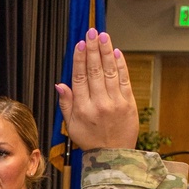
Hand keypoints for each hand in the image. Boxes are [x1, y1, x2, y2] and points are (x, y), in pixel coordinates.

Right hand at [55, 29, 138, 150]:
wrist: (113, 156)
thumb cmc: (90, 140)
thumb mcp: (71, 125)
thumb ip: (66, 103)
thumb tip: (60, 84)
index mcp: (83, 109)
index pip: (80, 78)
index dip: (79, 60)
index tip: (80, 44)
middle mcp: (99, 104)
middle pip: (95, 71)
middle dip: (93, 50)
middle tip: (92, 32)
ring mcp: (115, 103)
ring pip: (110, 72)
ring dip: (106, 52)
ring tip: (103, 36)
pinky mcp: (129, 104)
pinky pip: (124, 81)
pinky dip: (121, 66)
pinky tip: (117, 53)